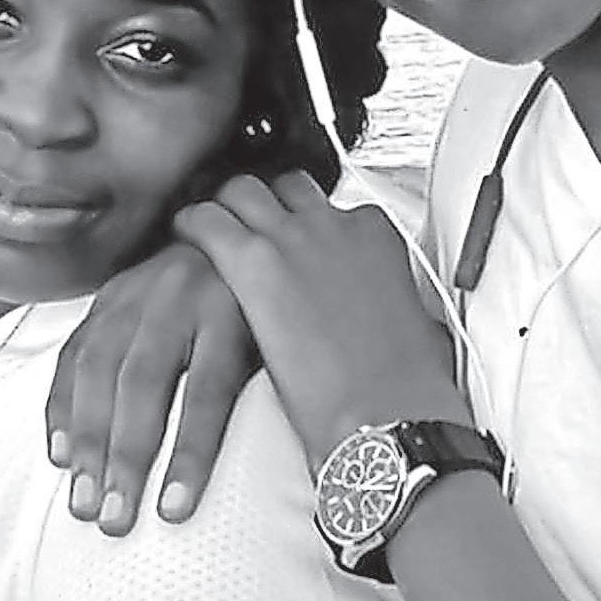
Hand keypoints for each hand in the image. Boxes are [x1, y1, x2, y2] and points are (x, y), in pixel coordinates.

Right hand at [47, 241, 259, 533]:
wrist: (227, 230)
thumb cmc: (259, 305)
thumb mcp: (273, 335)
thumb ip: (266, 386)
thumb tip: (281, 469)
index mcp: (231, 309)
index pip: (209, 390)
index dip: (190, 452)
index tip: (174, 511)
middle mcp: (180, 297)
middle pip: (145, 381)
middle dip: (126, 455)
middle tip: (114, 519)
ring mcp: (136, 294)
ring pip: (101, 369)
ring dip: (87, 441)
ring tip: (84, 501)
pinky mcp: (106, 297)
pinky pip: (75, 354)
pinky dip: (62, 407)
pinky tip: (61, 454)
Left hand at [173, 172, 468, 469]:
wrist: (386, 414)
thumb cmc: (404, 386)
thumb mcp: (415, 328)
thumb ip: (393, 303)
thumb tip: (389, 315)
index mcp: (375, 236)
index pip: (335, 207)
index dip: (311, 225)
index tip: (301, 244)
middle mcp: (335, 224)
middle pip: (287, 186)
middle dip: (266, 203)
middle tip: (250, 228)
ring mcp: (294, 237)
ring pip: (244, 190)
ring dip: (227, 208)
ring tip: (212, 230)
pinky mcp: (254, 262)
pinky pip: (208, 221)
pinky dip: (193, 226)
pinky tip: (185, 240)